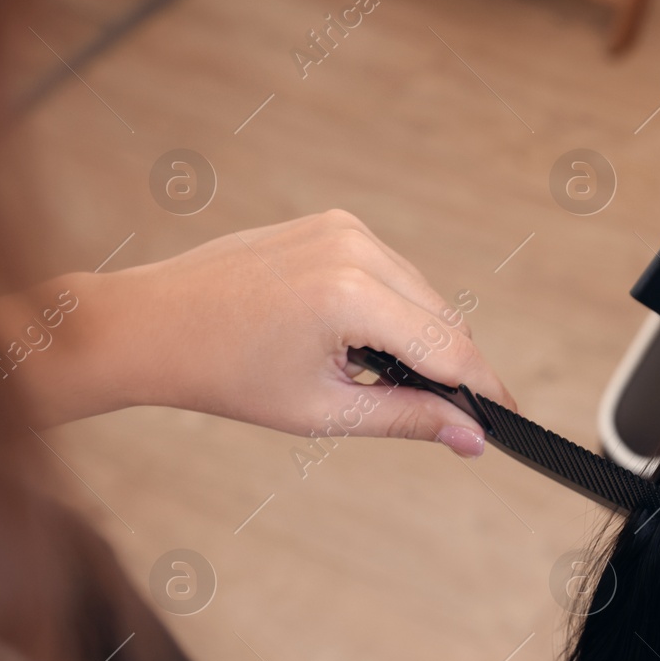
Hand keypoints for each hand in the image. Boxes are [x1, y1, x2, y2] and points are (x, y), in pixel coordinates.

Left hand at [47, 210, 514, 455]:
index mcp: (350, 295)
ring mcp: (345, 228)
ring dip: (422, 337)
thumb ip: (409, 420)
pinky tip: (362, 341)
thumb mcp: (324, 411)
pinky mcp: (335, 223)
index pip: (449, 347)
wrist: (151, 325)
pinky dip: (395, 308)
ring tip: (379, 378)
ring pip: (423, 294)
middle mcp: (354, 248)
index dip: (484, 387)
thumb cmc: (223, 372)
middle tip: (440, 415)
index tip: (508, 415)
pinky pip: (394, 272)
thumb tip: (470, 437)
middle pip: (444, 318)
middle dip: (450, 366)